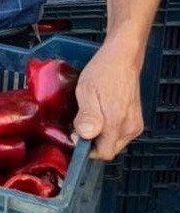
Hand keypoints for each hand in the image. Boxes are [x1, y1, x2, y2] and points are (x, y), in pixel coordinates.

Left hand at [73, 40, 144, 159]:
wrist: (122, 59)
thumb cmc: (102, 72)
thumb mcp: (86, 91)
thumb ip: (87, 115)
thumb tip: (85, 136)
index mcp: (116, 122)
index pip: (103, 153)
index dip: (86, 148)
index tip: (76, 135)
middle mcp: (130, 127)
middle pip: (109, 150)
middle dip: (93, 143)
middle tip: (81, 123)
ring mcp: (135, 125)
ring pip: (114, 143)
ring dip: (100, 136)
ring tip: (91, 117)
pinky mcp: (137, 121)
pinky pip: (120, 135)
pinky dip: (109, 131)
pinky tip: (101, 116)